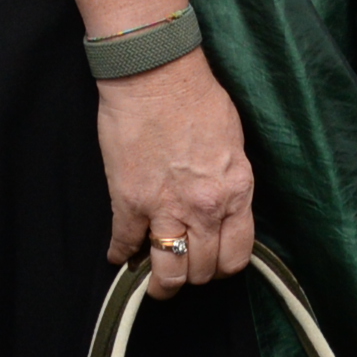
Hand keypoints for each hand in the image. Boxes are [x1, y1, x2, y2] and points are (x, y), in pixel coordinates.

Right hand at [99, 50, 254, 294]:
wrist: (156, 74)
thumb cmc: (197, 97)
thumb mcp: (232, 143)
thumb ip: (228, 181)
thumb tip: (222, 203)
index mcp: (235, 192)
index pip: (237, 255)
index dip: (223, 265)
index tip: (213, 263)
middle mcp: (205, 209)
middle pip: (204, 269)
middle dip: (194, 274)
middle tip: (183, 268)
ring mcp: (165, 209)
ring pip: (169, 272)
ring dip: (161, 282)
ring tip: (154, 280)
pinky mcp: (129, 202)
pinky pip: (125, 243)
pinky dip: (120, 254)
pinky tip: (119, 256)